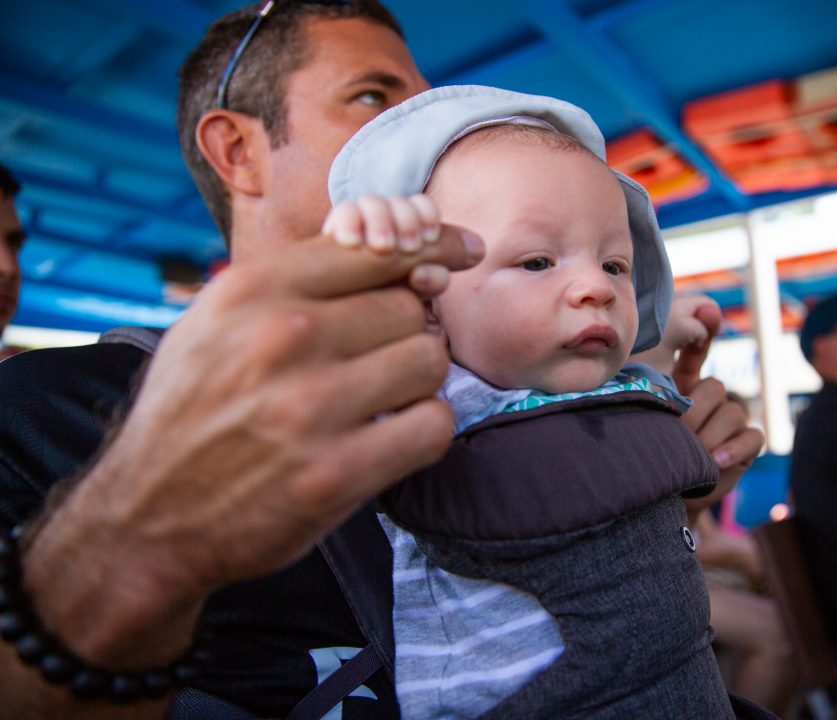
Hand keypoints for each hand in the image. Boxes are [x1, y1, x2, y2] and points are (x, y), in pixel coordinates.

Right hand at [22, 220, 482, 667]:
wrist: (149, 517)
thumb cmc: (194, 410)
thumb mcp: (217, 323)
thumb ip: (296, 282)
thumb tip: (401, 252)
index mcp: (251, 289)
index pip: (374, 247)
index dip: (429, 247)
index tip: (462, 251)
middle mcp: (281, 338)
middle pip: (409, 306)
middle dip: (407, 332)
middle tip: (380, 362)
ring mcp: (309, 407)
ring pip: (429, 361)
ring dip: (417, 383)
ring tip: (379, 402)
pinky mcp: (335, 474)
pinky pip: (432, 426)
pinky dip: (422, 431)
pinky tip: (388, 439)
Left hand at [643, 294, 763, 506]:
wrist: (662, 499)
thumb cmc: (647, 458)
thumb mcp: (642, 421)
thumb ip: (649, 391)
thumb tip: (650, 362)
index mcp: (682, 385)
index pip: (695, 352)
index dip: (703, 333)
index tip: (707, 313)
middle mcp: (709, 398)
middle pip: (714, 387)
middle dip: (694, 413)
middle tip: (675, 434)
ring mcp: (729, 421)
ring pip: (731, 412)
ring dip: (709, 434)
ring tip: (691, 453)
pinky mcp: (745, 447)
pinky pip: (752, 437)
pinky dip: (733, 449)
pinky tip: (714, 460)